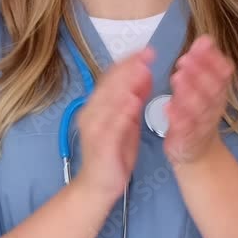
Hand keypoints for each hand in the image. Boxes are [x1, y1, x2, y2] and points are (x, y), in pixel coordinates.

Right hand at [76, 46, 155, 203]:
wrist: (97, 187)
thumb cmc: (113, 154)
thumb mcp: (127, 122)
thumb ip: (133, 99)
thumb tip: (144, 73)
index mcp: (97, 106)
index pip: (111, 78)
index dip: (128, 63)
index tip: (147, 50)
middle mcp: (90, 113)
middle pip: (109, 84)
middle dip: (129, 68)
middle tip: (147, 54)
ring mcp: (93, 128)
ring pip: (108, 100)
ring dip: (124, 84)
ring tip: (142, 70)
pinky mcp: (99, 145)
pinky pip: (110, 125)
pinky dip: (121, 112)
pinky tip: (133, 101)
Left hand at [163, 35, 233, 166]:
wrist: (196, 151)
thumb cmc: (196, 112)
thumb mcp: (202, 87)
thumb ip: (203, 64)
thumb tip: (205, 38)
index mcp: (218, 91)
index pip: (223, 72)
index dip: (214, 58)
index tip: (202, 43)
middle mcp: (214, 106)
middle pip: (212, 88)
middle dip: (200, 71)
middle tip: (185, 58)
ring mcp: (202, 124)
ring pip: (199, 108)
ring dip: (189, 92)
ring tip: (176, 77)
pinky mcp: (188, 139)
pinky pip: (185, 129)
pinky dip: (178, 118)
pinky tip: (168, 107)